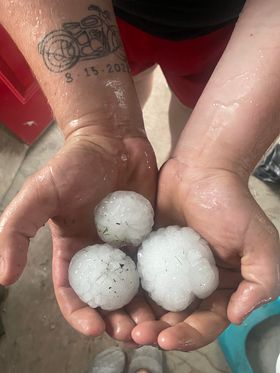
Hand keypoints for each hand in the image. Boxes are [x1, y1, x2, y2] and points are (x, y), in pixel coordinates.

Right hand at [0, 129, 157, 341]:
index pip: (72, 292)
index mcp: (72, 250)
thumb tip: (4, 278)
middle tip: (131, 333)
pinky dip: (160, 283)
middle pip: (108, 296)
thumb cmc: (73, 164)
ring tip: (152, 323)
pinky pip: (156, 264)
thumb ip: (16, 232)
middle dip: (116, 318)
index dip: (81, 313)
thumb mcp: (39, 195)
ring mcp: (126, 245)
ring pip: (135, 286)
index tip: (95, 327)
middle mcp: (100, 253)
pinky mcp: (149, 234)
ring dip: (141, 308)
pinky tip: (169, 296)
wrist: (111, 139)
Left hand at [131, 157, 279, 349]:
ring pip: (152, 303)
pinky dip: (127, 292)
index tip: (166, 338)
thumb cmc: (232, 203)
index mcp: (221, 288)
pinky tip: (114, 299)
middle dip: (157, 331)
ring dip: (138, 318)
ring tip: (121, 325)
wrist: (200, 170)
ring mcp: (168, 270)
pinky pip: (136, 278)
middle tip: (137, 335)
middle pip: (174, 318)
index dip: (187, 335)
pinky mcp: (149, 254)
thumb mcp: (259, 242)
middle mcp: (193, 284)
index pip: (205, 323)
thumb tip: (238, 316)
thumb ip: (260, 281)